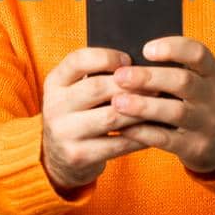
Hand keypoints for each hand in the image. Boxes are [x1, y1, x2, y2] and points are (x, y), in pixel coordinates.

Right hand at [40, 47, 150, 193]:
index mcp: (55, 83)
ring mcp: (65, 133)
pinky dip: (141, 135)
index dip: (106, 57)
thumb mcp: (75, 91)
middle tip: (155, 83)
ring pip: (111, 117)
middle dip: (131, 85)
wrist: (59, 157)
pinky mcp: (79, 155)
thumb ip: (96, 75)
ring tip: (159, 104)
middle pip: (97, 88)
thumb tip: (139, 64)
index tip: (129, 59)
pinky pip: (118, 143)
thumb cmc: (79, 113)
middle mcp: (54, 106)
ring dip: (140, 110)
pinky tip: (155, 129)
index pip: (78, 60)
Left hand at [109, 37, 214, 175]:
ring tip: (117, 102)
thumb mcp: (200, 81)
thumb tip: (128, 59)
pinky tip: (123, 128)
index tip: (146, 50)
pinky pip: (167, 139)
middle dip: (149, 78)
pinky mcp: (196, 147)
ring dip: (143, 106)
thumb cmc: (198, 102)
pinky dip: (143, 133)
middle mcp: (214, 96)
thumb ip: (174, 68)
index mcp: (213, 73)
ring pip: (175, 112)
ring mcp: (207, 124)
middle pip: (183, 82)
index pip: (198, 53)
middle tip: (119, 76)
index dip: (172, 48)